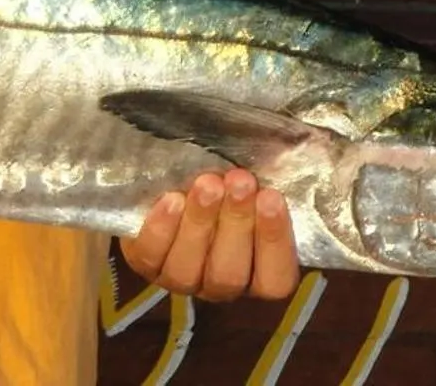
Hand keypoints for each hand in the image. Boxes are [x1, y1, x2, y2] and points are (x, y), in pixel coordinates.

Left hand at [119, 171, 298, 302]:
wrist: (164, 186)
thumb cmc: (222, 187)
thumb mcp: (246, 186)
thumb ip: (265, 184)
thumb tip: (288, 152)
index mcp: (257, 274)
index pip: (276, 280)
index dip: (276, 242)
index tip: (273, 197)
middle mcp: (220, 284)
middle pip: (231, 273)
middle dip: (237, 223)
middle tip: (240, 180)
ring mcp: (181, 279)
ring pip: (189, 268)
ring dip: (201, 223)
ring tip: (208, 184)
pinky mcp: (147, 265)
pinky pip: (152, 256)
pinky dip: (162, 229)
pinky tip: (171, 199)